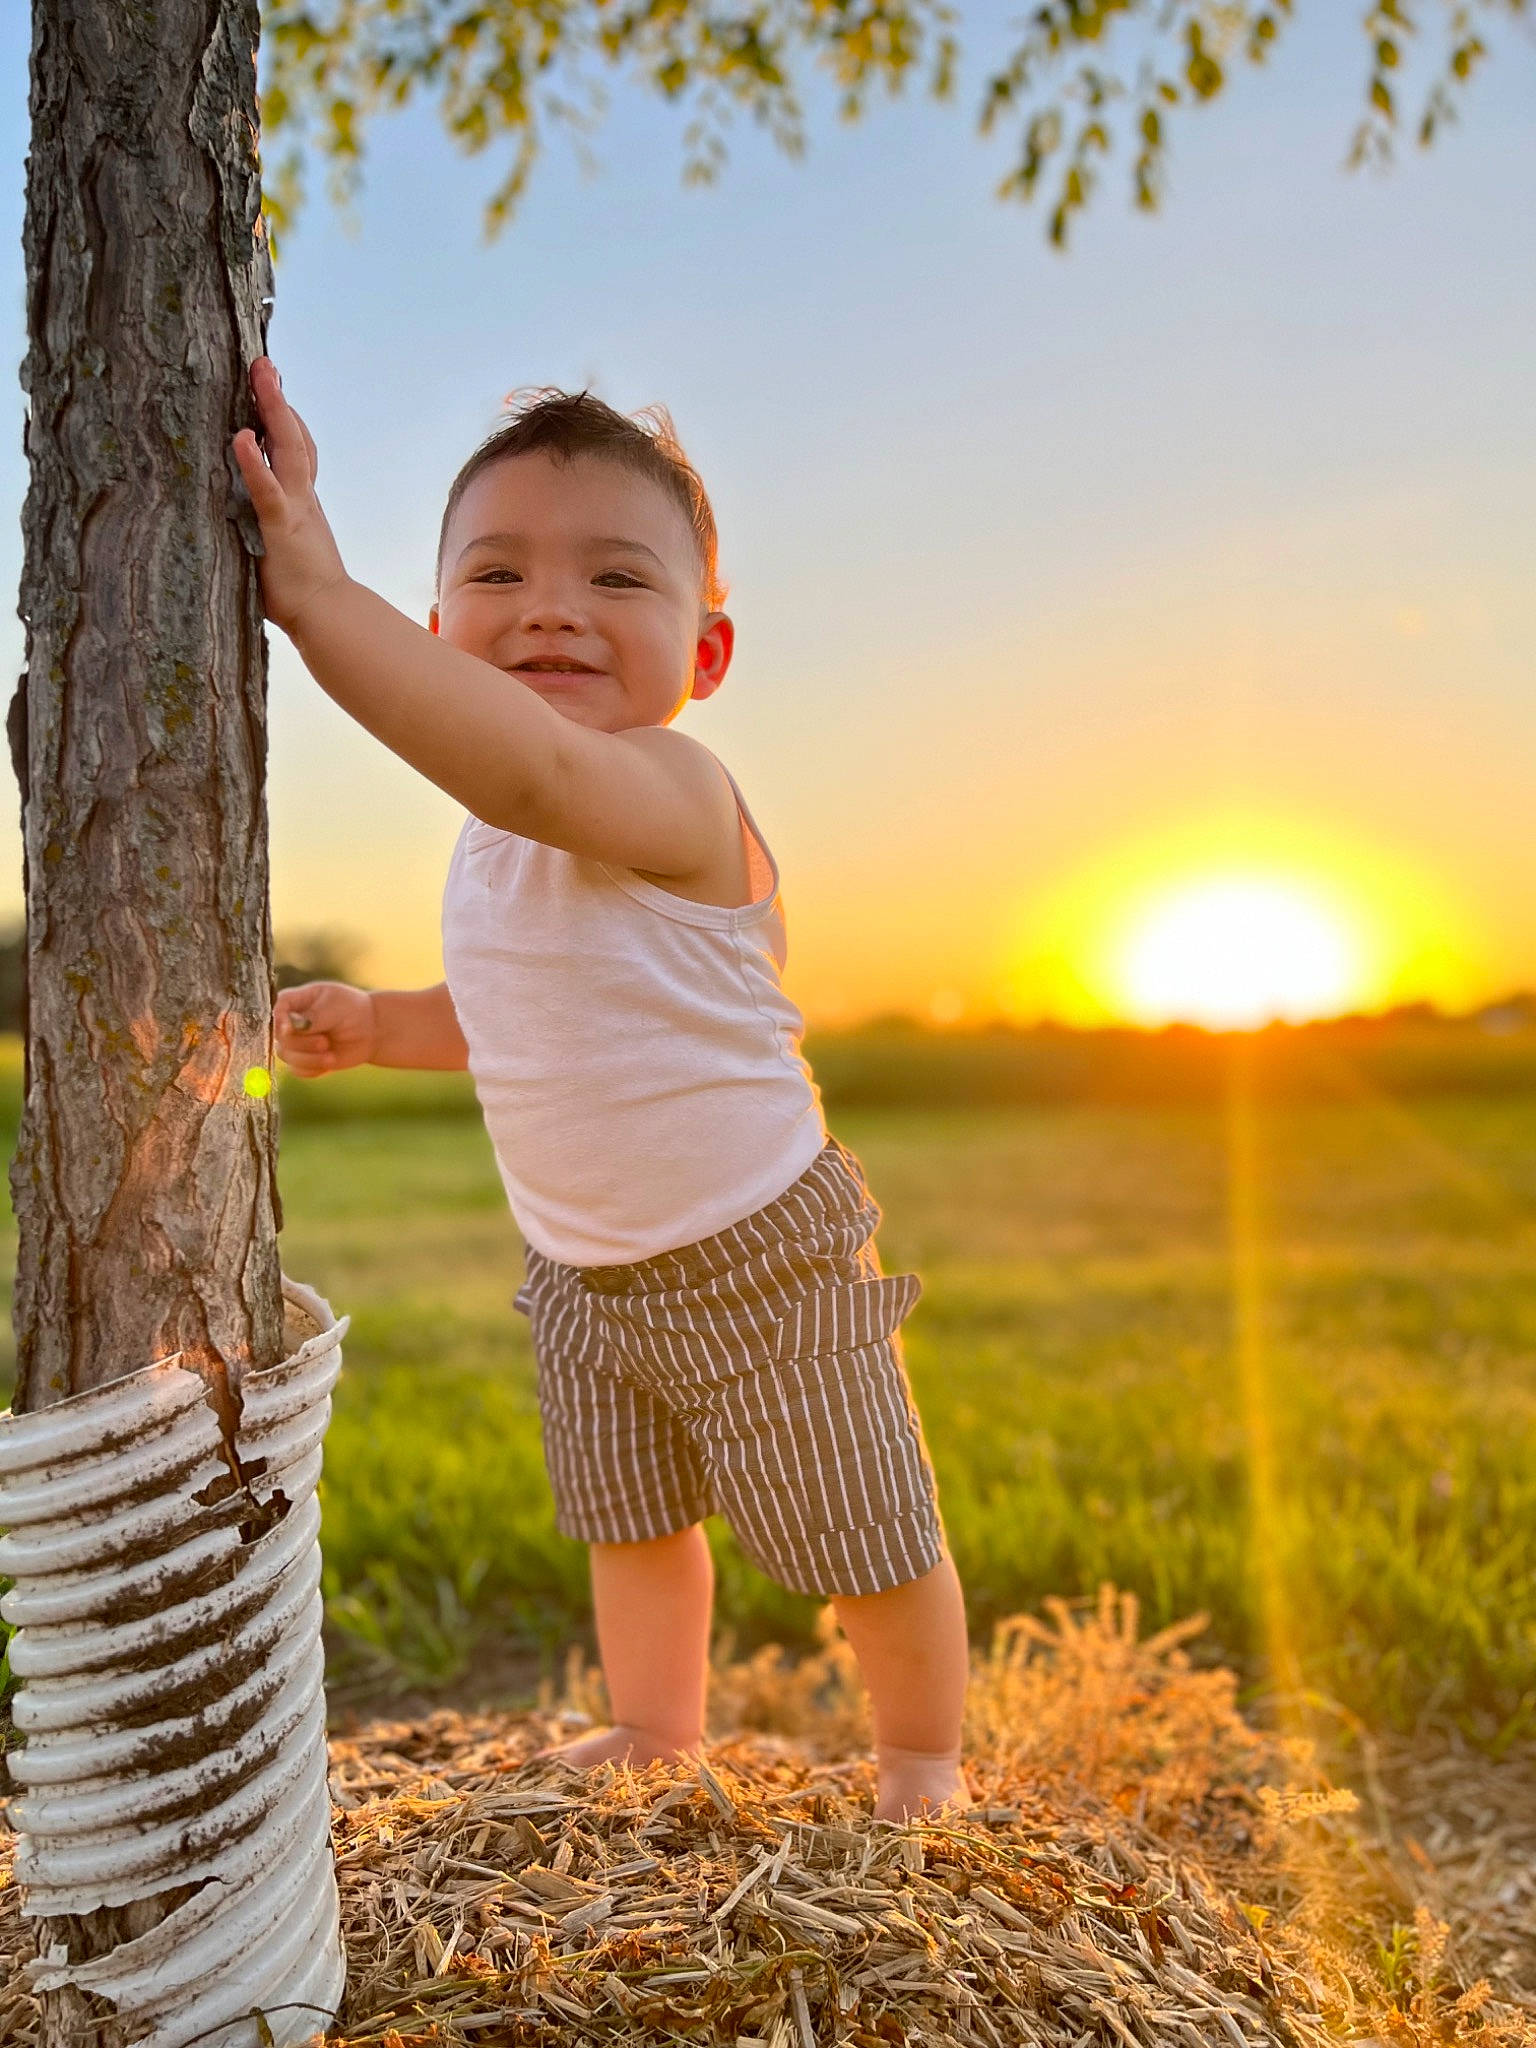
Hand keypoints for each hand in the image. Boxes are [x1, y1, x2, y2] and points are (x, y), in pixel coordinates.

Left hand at [232, 357, 349, 634]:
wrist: (326, 617)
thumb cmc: (298, 592)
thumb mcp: (279, 548)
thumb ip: (263, 527)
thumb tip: (232, 519)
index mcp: (300, 502)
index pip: (297, 451)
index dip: (285, 418)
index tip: (271, 390)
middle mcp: (301, 497)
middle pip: (294, 437)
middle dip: (277, 399)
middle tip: (264, 365)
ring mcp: (293, 508)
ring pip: (288, 449)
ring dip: (274, 410)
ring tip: (261, 376)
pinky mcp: (280, 526)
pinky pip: (266, 489)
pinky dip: (254, 462)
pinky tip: (242, 438)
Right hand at [274, 981, 377, 1076]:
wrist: (370, 1030)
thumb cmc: (351, 1010)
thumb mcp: (334, 1007)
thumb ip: (312, 1017)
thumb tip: (288, 1028)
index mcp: (293, 1001)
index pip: (276, 1010)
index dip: (280, 1022)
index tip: (290, 1028)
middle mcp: (288, 1022)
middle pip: (280, 1037)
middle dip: (302, 1043)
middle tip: (324, 1042)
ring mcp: (294, 1042)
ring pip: (286, 1056)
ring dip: (309, 1059)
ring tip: (331, 1056)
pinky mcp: (303, 1060)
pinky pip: (297, 1070)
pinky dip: (314, 1069)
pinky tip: (330, 1062)